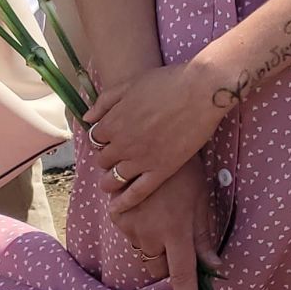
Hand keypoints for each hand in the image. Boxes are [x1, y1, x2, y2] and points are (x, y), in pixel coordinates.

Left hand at [85, 61, 225, 210]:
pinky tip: (117, 208)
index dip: (102, 139)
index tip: (112, 138)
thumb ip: (105, 101)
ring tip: (113, 183)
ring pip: (114, 180)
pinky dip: (124, 202)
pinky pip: (137, 192)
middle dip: (107, 158)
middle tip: (119, 156)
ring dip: (109, 182)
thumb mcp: (130, 84)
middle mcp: (122, 145)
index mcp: (112, 124)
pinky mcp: (161, 169)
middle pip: (103, 160)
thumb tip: (87, 118)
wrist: (203, 89)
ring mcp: (141, 159)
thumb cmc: (168, 81)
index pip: (95, 139)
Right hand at [106, 162, 222, 289]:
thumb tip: (215, 266)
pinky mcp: (115, 218)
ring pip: (143, 249)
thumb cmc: (186, 171)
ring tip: (162, 208)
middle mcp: (151, 234)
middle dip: (168, 256)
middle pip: (158, 265)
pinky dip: (138, 226)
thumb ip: (204, 235)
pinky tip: (147, 205)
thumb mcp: (201, 200)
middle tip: (176, 229)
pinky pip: (130, 234)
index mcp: (177, 230)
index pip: (181, 273)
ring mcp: (130, 227)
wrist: (153, 144)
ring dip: (152, 239)